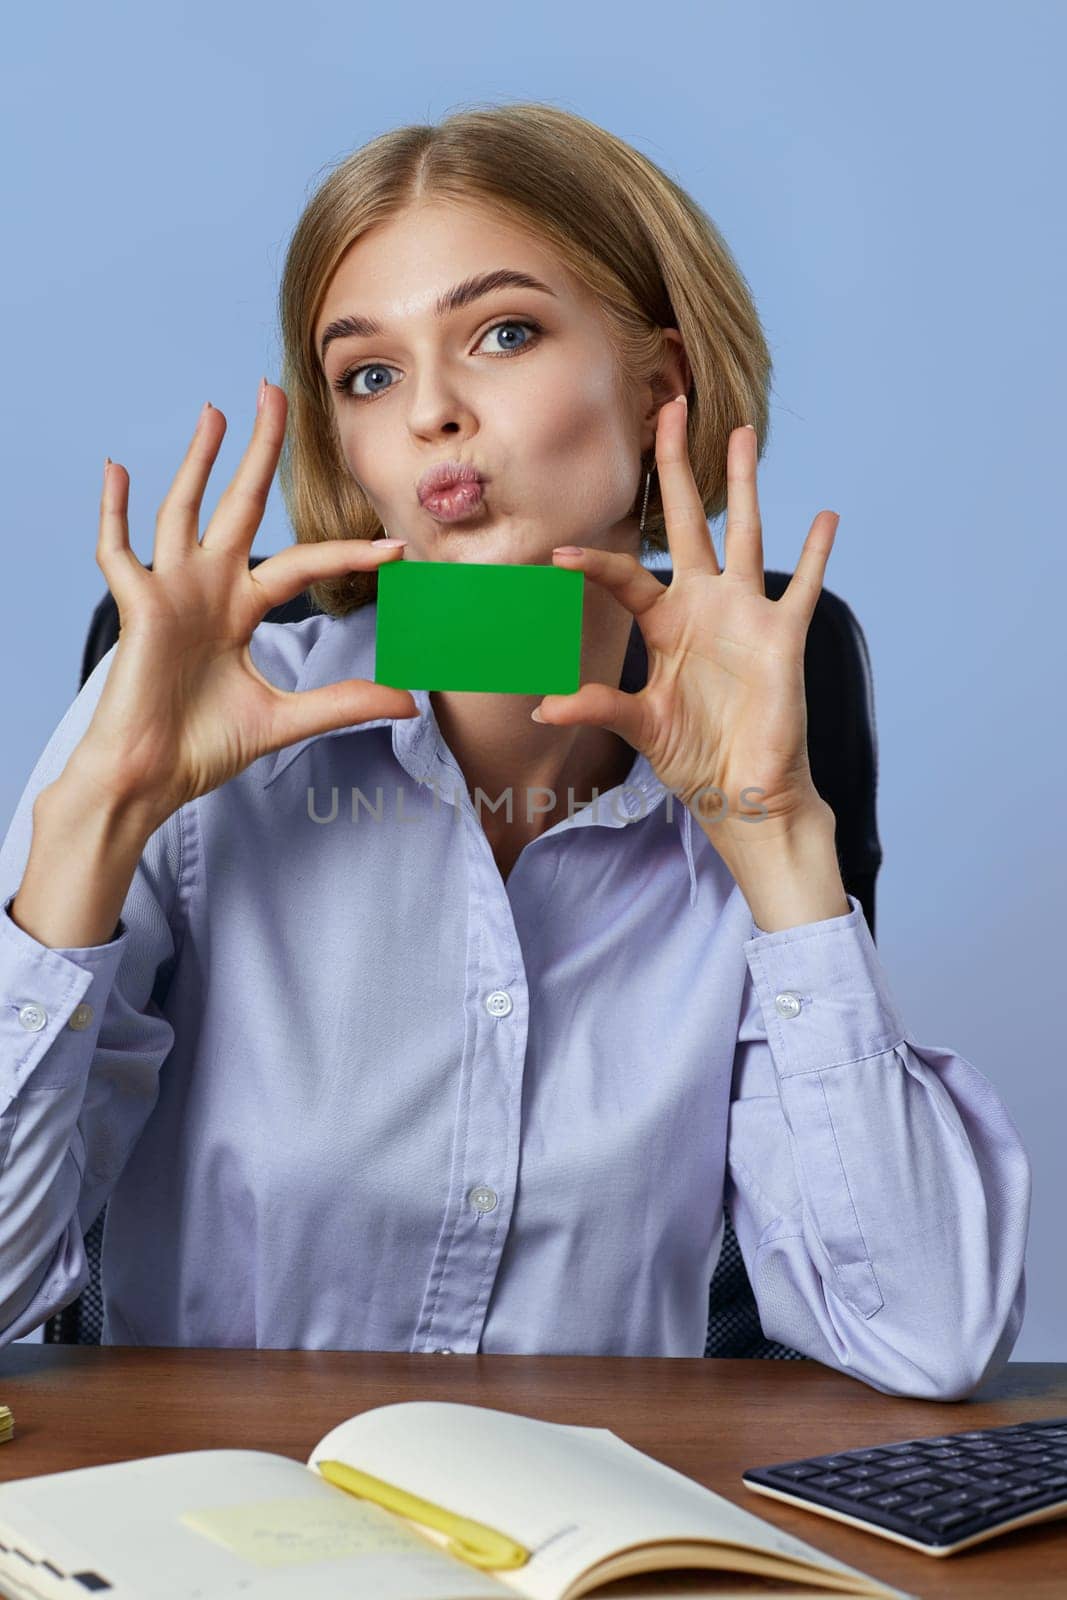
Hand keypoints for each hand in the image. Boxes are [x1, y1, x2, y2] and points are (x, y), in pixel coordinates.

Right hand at [69, 383, 416, 825]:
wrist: (150, 780)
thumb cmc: (202, 749)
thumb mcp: (286, 720)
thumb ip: (343, 702)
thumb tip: (409, 702)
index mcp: (240, 610)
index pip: (302, 564)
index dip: (347, 554)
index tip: (394, 548)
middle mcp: (206, 589)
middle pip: (239, 505)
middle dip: (258, 452)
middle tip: (276, 395)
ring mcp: (170, 593)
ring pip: (184, 510)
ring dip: (198, 461)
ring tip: (216, 412)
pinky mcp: (137, 608)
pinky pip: (118, 551)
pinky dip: (113, 512)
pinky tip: (118, 470)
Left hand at [533, 400, 838, 851]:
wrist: (745, 791)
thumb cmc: (693, 758)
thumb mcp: (640, 727)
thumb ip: (598, 707)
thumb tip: (542, 711)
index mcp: (664, 624)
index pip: (625, 576)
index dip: (593, 564)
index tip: (556, 554)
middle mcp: (704, 607)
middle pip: (686, 521)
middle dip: (674, 466)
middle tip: (668, 408)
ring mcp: (746, 615)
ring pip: (744, 533)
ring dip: (743, 483)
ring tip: (740, 431)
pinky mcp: (783, 636)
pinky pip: (803, 586)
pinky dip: (817, 554)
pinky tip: (827, 516)